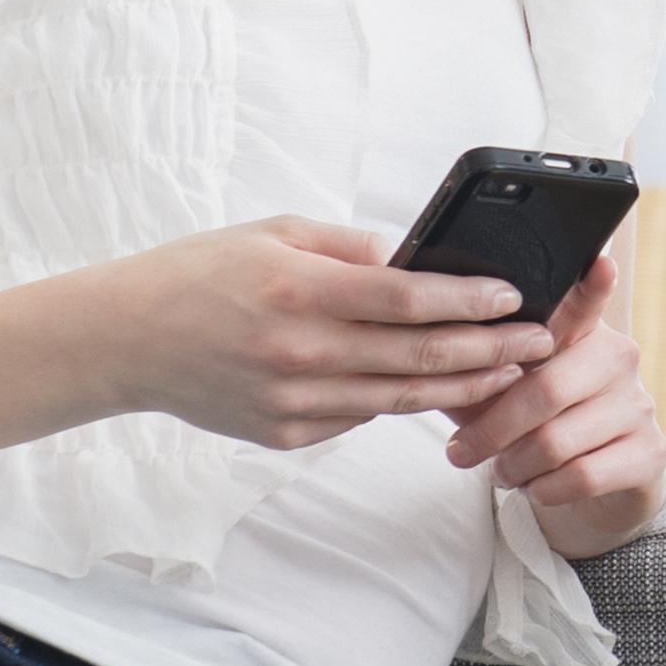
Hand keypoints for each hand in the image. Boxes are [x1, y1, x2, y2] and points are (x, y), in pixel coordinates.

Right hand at [90, 218, 557, 449]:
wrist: (127, 340)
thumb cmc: (200, 274)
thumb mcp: (272, 232)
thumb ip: (347, 246)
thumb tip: (413, 258)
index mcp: (299, 288)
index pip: (406, 299)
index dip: (468, 300)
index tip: (514, 296)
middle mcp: (300, 350)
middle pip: (417, 356)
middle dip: (490, 349)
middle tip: (539, 341)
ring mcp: (292, 400)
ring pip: (399, 399)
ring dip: (462, 386)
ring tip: (508, 371)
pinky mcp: (284, 433)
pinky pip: (359, 419)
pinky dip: (399, 403)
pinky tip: (436, 390)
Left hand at [445, 252, 665, 558]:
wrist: (597, 485)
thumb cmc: (536, 425)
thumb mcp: (500, 393)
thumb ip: (474, 371)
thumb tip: (424, 349)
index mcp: (580, 334)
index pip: (585, 303)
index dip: (593, 285)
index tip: (599, 261)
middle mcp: (617, 360)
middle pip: (545, 391)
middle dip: (491, 430)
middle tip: (461, 452)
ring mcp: (638, 405)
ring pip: (556, 441)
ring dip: (514, 467)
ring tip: (502, 471)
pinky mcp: (649, 452)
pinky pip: (583, 476)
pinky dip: (544, 490)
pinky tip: (536, 488)